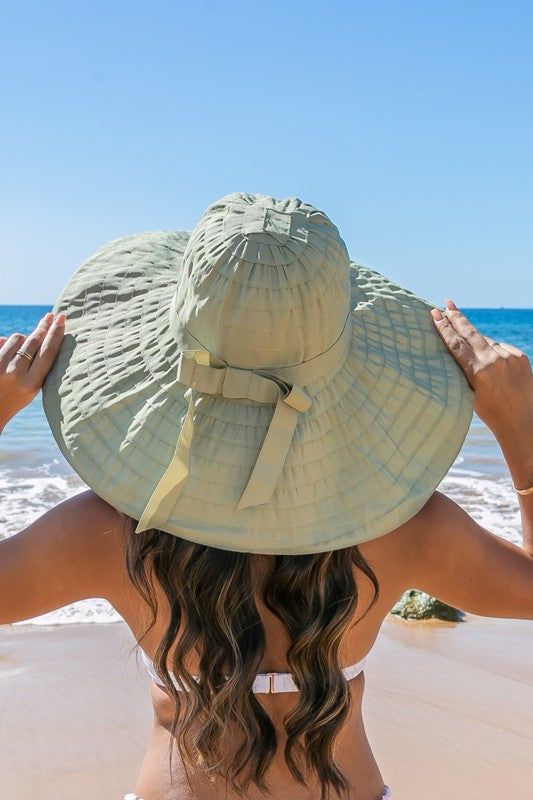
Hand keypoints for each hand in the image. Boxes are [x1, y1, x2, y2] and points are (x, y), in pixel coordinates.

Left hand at [0, 312, 65, 432]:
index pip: (48, 352)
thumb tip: (44, 335)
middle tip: (51, 316)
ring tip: (21, 350)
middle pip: (34, 341)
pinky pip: (1, 340)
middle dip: (44, 327)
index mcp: (32, 385)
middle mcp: (15, 375)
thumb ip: (38, 367)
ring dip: (21, 340)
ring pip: (17, 338)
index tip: (61, 319)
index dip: (56, 333)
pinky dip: (5, 343)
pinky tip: (6, 352)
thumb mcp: (31, 390)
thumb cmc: (13, 399)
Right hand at [431, 300, 532, 442]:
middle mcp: (493, 361)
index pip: (456, 344)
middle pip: (470, 333)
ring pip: (487, 343)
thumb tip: (465, 345)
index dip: (444, 328)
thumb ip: (467, 367)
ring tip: (481, 366)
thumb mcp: (470, 391)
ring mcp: (509, 357)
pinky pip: (502, 349)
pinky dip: (496, 355)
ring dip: (480, 347)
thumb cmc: (490, 410)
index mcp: (477, 372)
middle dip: (457, 317)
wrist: (520, 420)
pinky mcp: (520, 356)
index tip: (435, 313)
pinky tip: (498, 371)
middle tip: (447, 303)